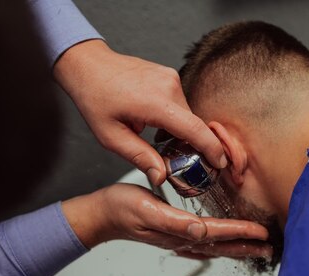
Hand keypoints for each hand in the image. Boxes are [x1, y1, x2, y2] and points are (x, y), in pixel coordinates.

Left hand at [54, 40, 226, 184]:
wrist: (88, 65)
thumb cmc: (95, 98)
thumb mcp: (111, 136)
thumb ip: (140, 157)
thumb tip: (161, 177)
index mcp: (156, 103)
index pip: (195, 130)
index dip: (212, 150)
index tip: (219, 164)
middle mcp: (169, 86)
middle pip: (192, 125)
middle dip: (189, 145)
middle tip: (174, 160)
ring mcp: (171, 78)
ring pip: (187, 115)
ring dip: (178, 130)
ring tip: (155, 136)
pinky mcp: (169, 75)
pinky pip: (180, 103)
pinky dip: (173, 117)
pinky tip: (154, 122)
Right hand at [61, 183, 272, 259]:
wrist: (101, 215)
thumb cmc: (120, 207)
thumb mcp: (146, 208)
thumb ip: (173, 222)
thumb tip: (199, 231)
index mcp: (178, 231)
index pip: (217, 233)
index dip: (240, 232)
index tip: (261, 232)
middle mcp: (180, 239)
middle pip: (220, 246)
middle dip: (246, 247)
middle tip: (269, 248)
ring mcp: (176, 239)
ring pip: (213, 246)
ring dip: (236, 247)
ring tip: (254, 248)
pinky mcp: (171, 235)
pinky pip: (202, 244)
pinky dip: (218, 245)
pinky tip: (221, 245)